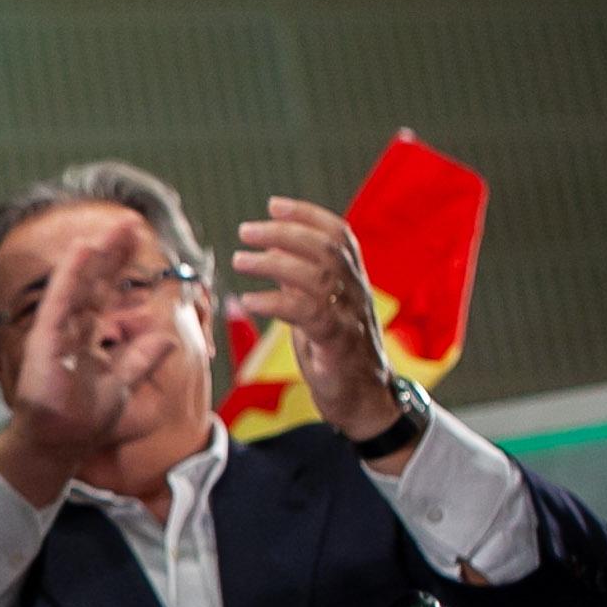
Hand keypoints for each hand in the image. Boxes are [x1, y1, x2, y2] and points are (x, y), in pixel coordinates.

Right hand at [0, 218, 181, 496]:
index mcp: (86, 336)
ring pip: (79, 285)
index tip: (136, 239)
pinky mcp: (46, 340)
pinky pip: (60, 301)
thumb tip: (166, 338)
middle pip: (93, 282)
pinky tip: (83, 251)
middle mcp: (69, 328)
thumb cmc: (83, 420)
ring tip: (112, 230)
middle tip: (130, 224)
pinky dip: (71, 276)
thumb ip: (141, 359)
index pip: (104, 292)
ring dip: (95, 255)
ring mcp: (56, 332)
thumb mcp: (123, 385)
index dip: (120, 266)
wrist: (59, 444)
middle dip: (112, 253)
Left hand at [232, 198, 399, 446]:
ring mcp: (349, 317)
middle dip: (285, 233)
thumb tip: (272, 254)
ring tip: (239, 259)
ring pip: (317, 276)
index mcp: (354, 281)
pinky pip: (307, 314)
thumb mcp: (321, 310)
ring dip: (274, 263)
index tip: (273, 205)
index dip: (308, 215)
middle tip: (246, 230)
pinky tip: (249, 300)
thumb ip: (304, 283)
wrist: (366, 401)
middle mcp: (356, 293)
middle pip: (326, 248)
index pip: (339, 235)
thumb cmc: (338, 353)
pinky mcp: (337, 344)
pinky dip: (275, 302)